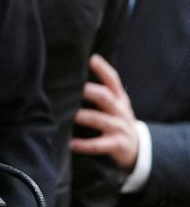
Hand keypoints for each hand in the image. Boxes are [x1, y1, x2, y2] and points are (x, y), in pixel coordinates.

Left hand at [70, 53, 139, 171]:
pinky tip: (71, 144)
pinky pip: (99, 145)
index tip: (92, 58)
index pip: (113, 80)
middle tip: (71, 87)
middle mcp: (120, 110)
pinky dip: (84, 145)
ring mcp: (119, 127)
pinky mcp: (117, 145)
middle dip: (89, 91)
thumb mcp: (117, 103)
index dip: (103, 69)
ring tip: (68, 114)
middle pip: (105, 97)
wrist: (139, 148)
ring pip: (100, 119)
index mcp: (119, 98)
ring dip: (83, 116)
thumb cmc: (118, 119)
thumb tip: (76, 72)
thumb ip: (101, 89)